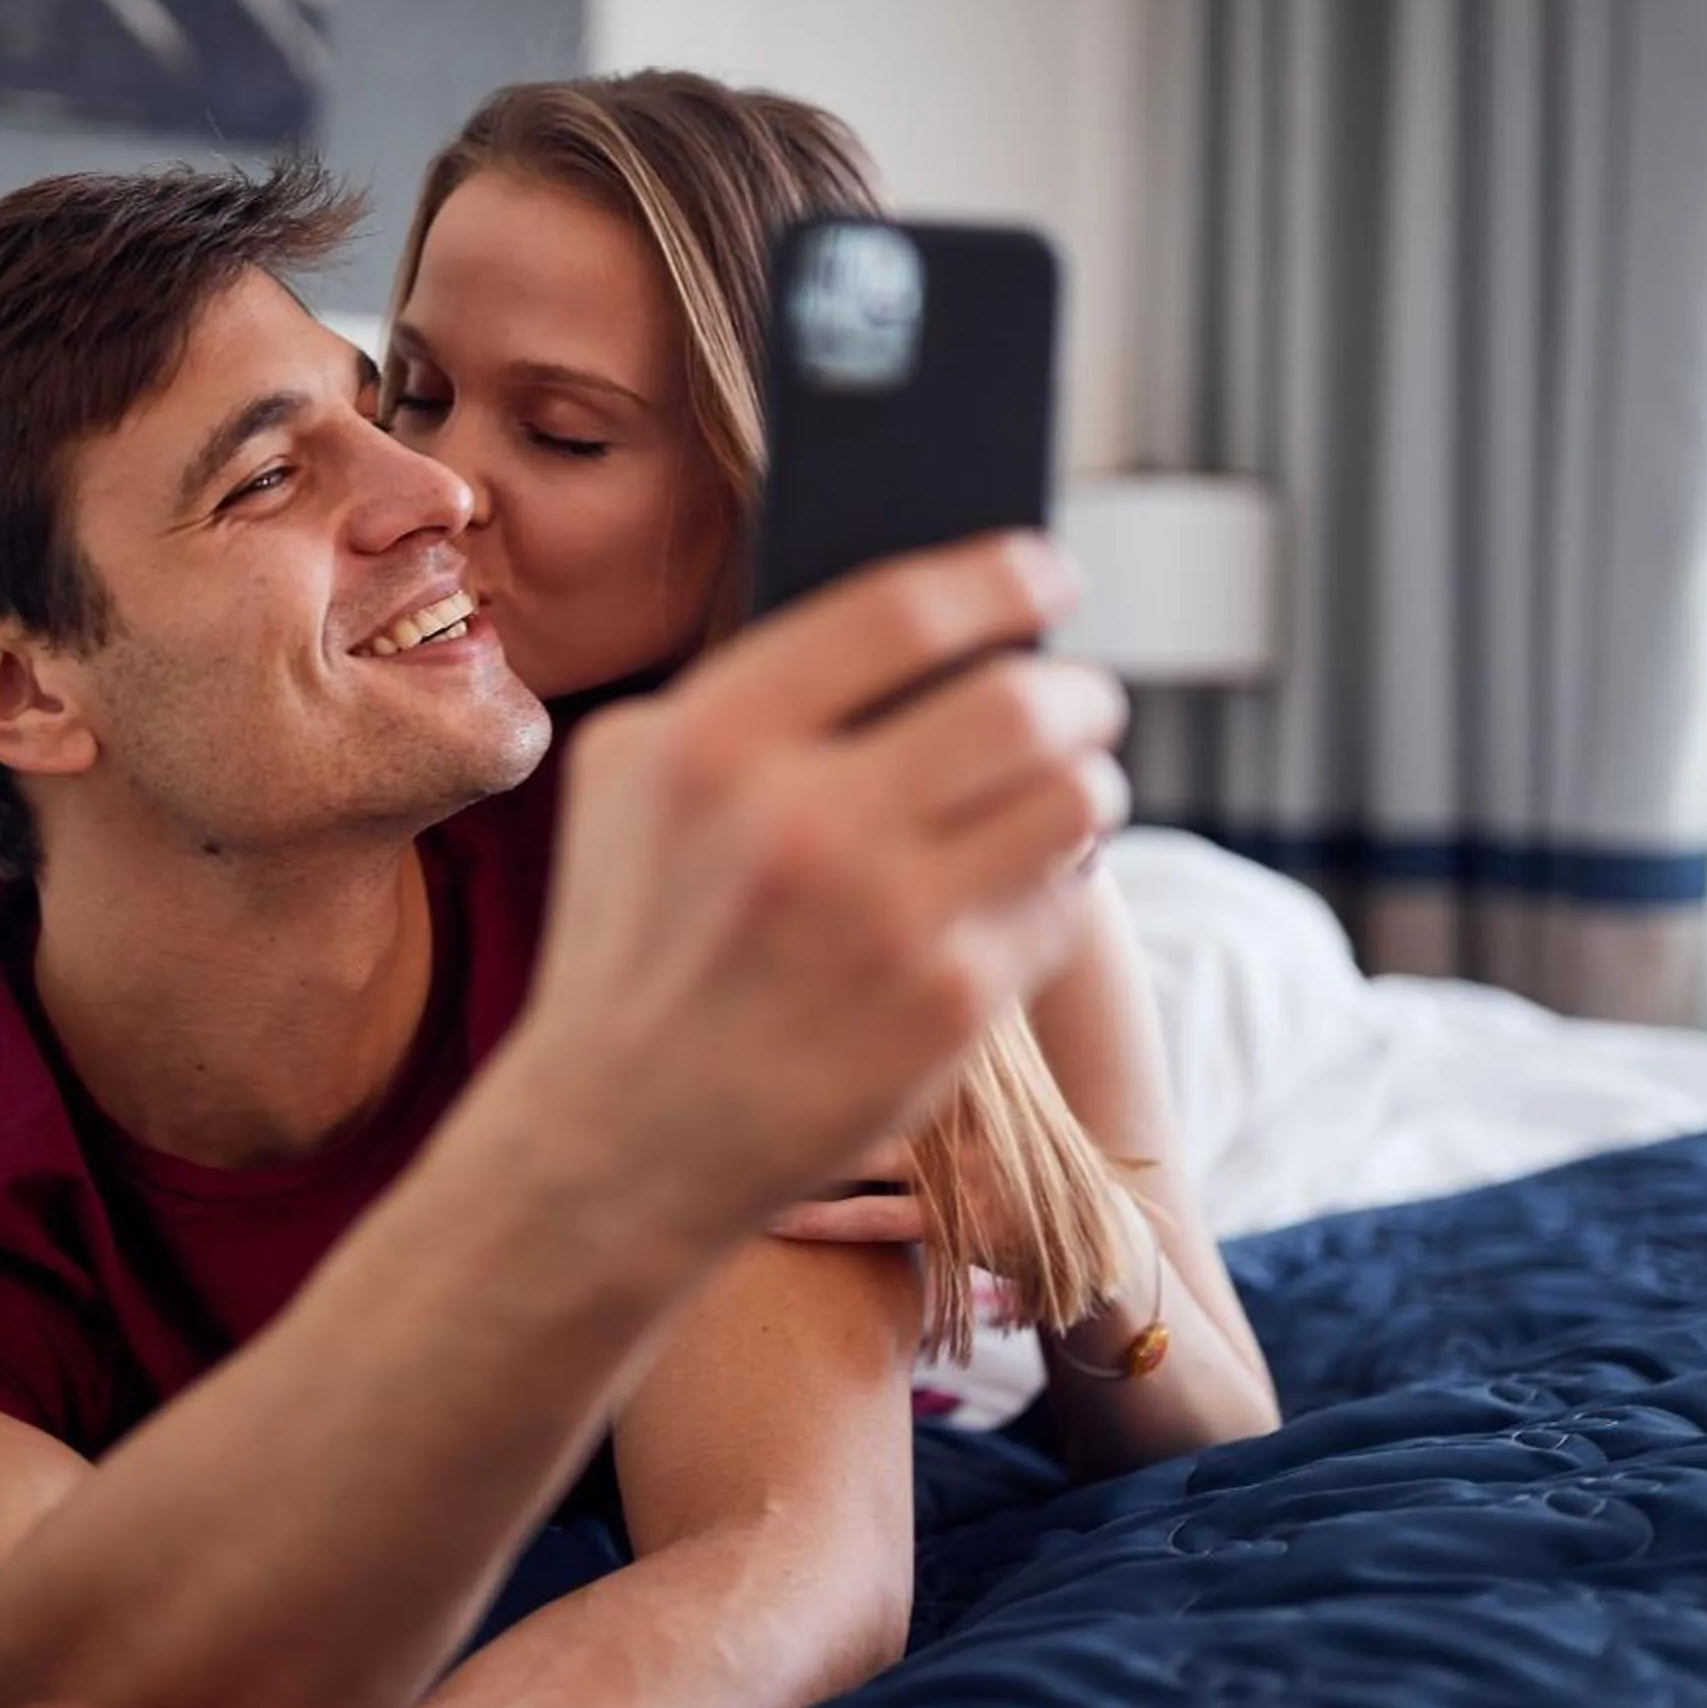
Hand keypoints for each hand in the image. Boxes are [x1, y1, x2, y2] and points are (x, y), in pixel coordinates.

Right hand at [492, 533, 1125, 1267]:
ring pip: (1070, 797)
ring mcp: (886, 920)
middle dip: (1076, 689)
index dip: (1001, 577)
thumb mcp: (627, 780)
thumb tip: (911, 626)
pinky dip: (1054, 880)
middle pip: (1020, 700)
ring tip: (1064, 786)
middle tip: (1080, 697)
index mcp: (712, 742)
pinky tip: (1016, 884)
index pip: (903, 610)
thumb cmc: (632, 937)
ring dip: (1086, 779)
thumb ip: (744, 690)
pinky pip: (1057, 899)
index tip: (1046, 573)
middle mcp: (803, 823)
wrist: (620, 1134)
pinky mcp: (946, 1007)